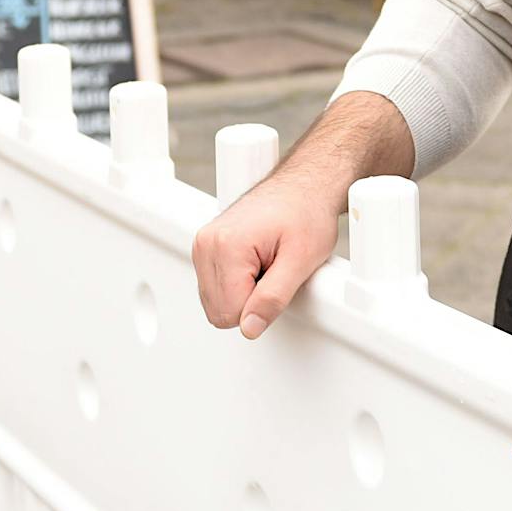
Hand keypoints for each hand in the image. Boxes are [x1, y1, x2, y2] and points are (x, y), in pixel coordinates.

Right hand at [191, 89, 415, 339]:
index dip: (261, 307)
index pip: (230, 313)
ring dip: (244, 294)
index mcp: (225, 246)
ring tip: (268, 265)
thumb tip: (249, 328)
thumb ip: (273, 298)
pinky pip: (216, 288)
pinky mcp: (207, 247)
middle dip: (250, 301)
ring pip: (215, 303)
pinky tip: (258, 263)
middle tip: (276, 272)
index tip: (280, 278)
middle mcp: (206, 243)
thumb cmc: (308, 212)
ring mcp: (203, 244)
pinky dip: (238, 284)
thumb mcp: (301, 260)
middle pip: (219, 311)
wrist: (306, 182)